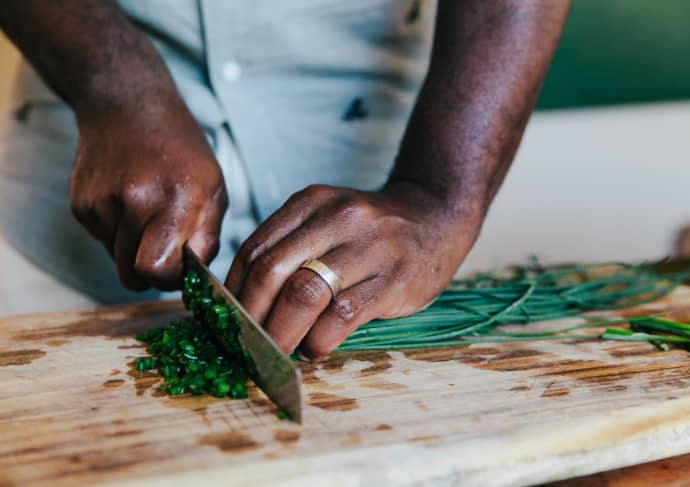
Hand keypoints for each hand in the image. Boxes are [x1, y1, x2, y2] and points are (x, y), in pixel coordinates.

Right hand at [70, 98, 227, 290]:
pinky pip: (102, 240)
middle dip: (151, 274)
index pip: (156, 269)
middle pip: (131, 275)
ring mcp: (101, 202)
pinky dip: (118, 233)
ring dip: (134, 251)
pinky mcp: (80, 204)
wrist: (126, 106)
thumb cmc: (180, 150)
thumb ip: (208, 237)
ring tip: (148, 217)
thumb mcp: (213, 187)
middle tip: (166, 252)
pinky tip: (128, 203)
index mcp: (174, 198)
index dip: (169, 279)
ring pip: (115, 260)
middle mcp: (134, 200)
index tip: (179, 269)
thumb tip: (195, 277)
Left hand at [225, 183, 478, 360]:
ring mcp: (367, 246)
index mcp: (311, 202)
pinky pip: (343, 314)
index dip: (234, 292)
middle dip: (251, 317)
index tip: (229, 321)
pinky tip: (316, 349)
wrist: (436, 217)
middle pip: (272, 271)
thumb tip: (244, 303)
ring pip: (304, 294)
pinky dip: (320, 340)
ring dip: (281, 334)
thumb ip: (291, 248)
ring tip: (277, 354)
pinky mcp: (393, 278)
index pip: (255, 249)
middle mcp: (336, 217)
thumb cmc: (372, 231)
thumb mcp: (328, 219)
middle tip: (246, 346)